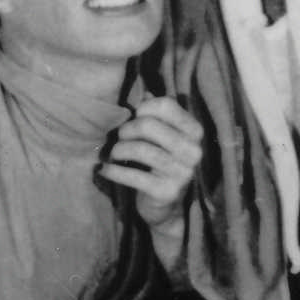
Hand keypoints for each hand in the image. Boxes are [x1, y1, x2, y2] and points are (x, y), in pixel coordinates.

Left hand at [98, 97, 202, 226]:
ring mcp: (182, 173)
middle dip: (127, 130)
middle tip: (119, 137)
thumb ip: (157, 114)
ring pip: (140, 149)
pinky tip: (104, 169)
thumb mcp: (164, 137)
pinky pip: (133, 175)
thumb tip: (144, 91)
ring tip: (113, 153)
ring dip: (118, 150)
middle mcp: (193, 151)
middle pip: (149, 126)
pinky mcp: (166, 192)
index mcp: (195, 132)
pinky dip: (113, 171)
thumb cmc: (161, 163)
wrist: (166, 207)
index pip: (166, 105)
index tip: (134, 117)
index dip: (144, 108)